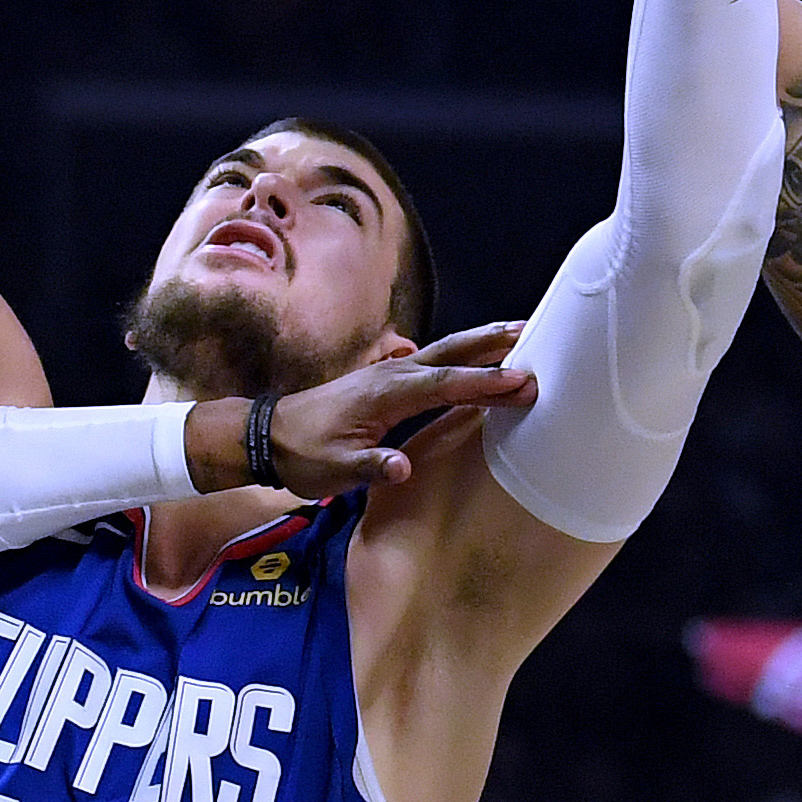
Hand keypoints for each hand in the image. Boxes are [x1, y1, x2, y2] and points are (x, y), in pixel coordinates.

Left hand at [196, 323, 535, 496]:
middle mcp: (391, 375)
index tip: (522, 381)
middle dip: (494, 344)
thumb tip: (403, 467)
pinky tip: (474, 360)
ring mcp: (388, 374)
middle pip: (452, 353)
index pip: (445, 385)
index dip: (484, 383)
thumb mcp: (332, 470)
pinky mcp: (384, 382)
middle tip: (536, 332)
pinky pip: (432, 366)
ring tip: (519, 336)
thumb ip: (370, 466)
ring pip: (444, 354)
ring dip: (481, 345)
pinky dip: (460, 360)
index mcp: (385, 394)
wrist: (265, 435)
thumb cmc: (301, 454)